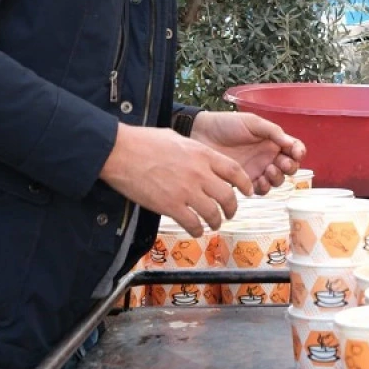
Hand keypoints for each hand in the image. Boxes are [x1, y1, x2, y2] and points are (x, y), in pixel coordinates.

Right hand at [99, 123, 251, 236]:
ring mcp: (186, 190)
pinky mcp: (170, 206)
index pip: (235, 171)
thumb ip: (193, 150)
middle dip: (232, 208)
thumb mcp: (177, 138)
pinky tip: (195, 230)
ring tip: (213, 224)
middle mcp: (199, 173)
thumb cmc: (144, 141)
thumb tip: (199, 157)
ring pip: (213, 213)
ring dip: (216, 221)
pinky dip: (197, 230)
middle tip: (230, 213)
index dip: (245, 183)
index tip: (248, 191)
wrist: (121, 152)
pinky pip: (192, 223)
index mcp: (202, 154)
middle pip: (228, 196)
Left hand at [191, 112, 305, 195]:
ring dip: (277, 178)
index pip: (293, 148)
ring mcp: (257, 169)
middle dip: (289, 167)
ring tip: (268, 170)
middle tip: (280, 163)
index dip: (298, 152)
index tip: (296, 153)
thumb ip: (273, 132)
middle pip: (288, 167)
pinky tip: (259, 181)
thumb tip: (291, 143)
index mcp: (272, 140)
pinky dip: (264, 188)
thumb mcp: (252, 122)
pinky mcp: (244, 180)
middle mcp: (268, 156)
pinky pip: (260, 189)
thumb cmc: (227, 124)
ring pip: (276, 181)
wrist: (202, 134)